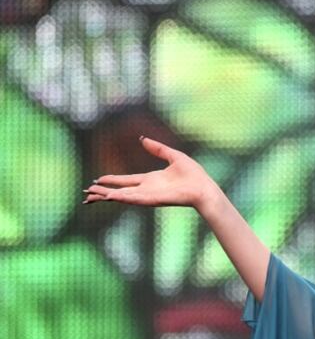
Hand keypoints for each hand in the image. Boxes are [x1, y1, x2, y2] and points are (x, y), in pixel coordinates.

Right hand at [83, 137, 218, 211]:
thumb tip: (143, 138)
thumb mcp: (173, 156)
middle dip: (102, 192)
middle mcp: (146, 189)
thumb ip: (157, 148)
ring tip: (90, 196)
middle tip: (86, 194)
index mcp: (150, 179)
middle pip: (119, 191)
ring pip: (123, 196)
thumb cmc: (194, 175)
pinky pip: (134, 199)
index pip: (126, 181)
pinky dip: (121, 197)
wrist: (204, 188)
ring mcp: (148, 195)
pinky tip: (109, 196)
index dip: (111, 180)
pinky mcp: (153, 200)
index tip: (97, 180)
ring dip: (106, 196)